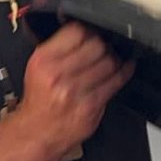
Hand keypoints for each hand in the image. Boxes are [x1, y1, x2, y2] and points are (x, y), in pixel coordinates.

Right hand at [14, 22, 132, 160]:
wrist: (35, 133)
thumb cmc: (39, 99)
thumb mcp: (38, 65)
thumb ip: (60, 45)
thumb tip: (86, 27)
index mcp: (44, 60)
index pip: (77, 31)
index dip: (89, 29)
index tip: (93, 31)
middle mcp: (58, 75)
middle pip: (97, 45)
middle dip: (104, 44)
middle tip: (104, 47)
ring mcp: (75, 92)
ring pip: (109, 62)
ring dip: (114, 58)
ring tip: (111, 58)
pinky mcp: (90, 108)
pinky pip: (116, 82)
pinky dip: (124, 71)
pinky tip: (125, 67)